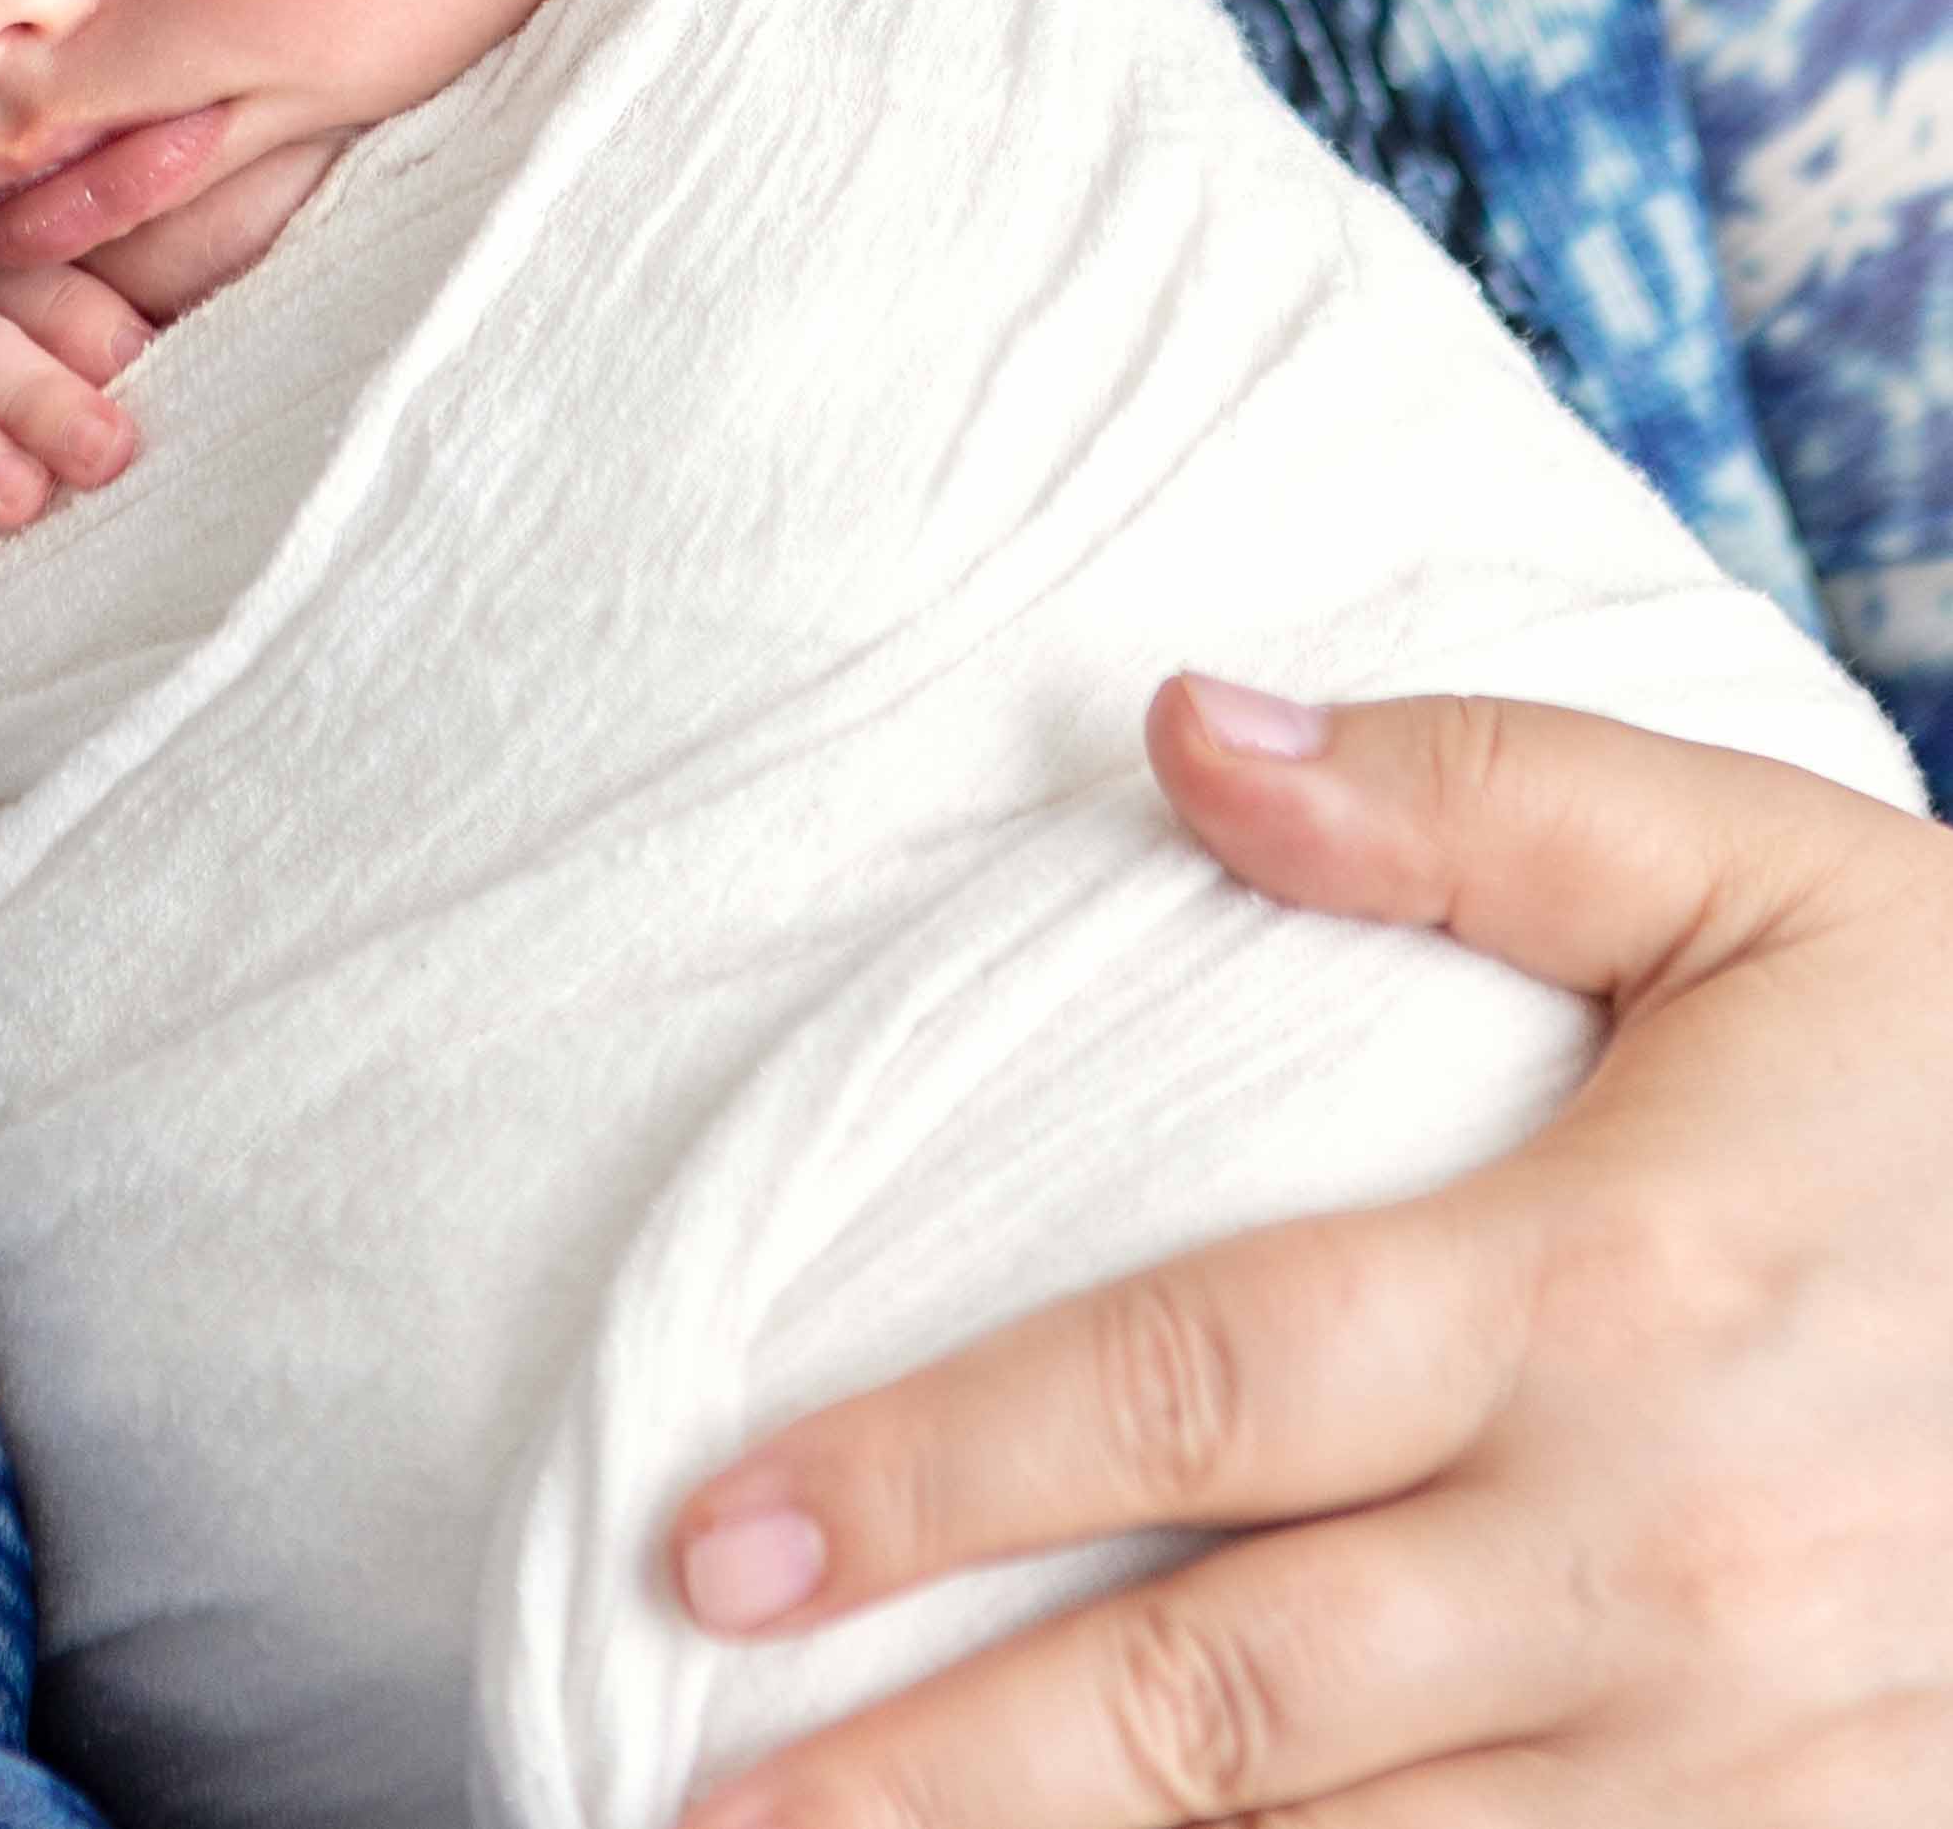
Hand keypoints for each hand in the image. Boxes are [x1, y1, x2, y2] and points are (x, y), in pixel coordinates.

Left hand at [667, 673, 1952, 1824]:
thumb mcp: (1758, 869)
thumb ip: (1465, 793)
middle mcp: (1645, 1563)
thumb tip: (1178, 723)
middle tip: (685, 1801)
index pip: (1192, 1394)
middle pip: (1217, 1696)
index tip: (720, 1532)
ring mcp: (1738, 1769)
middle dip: (932, 1771)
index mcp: (1601, 1296)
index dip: (936, 1471)